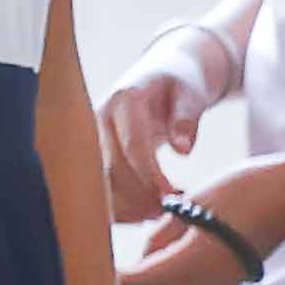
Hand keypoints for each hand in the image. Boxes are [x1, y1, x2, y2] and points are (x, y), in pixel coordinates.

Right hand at [96, 59, 210, 225]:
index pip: (133, 145)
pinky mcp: (94, 154)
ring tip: (159, 213)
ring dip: (128, 206)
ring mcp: (92, 137)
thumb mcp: (192, 93)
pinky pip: (100, 188)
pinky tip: (144, 213)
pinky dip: (120, 207)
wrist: (165, 71)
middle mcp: (99, 119)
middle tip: (169, 211)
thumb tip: (182, 150)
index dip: (150, 176)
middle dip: (139, 197)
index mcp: (124, 100)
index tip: (171, 197)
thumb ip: (186, 119)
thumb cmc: (181, 81)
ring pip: (99, 184)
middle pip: (109, 170)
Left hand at [115, 151, 284, 284]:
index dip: (108, 280)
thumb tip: (142, 257)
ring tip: (122, 271)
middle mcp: (208, 284)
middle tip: (99, 272)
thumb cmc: (244, 188)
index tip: (86, 267)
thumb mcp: (192, 203)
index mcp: (195, 259)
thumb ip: (162, 235)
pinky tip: (152, 270)